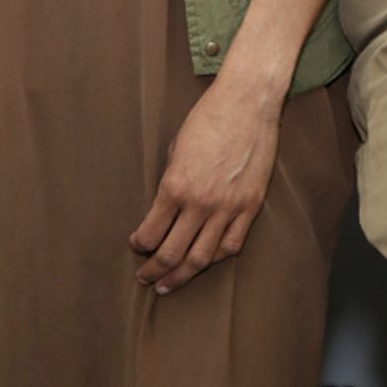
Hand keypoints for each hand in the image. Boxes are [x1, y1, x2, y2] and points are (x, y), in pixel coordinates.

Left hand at [129, 80, 280, 293]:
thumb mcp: (177, 148)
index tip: (136, 244)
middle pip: (172, 253)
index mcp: (176, 186)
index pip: (151, 232)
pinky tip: (205, 261)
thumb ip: (172, 181)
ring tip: (169, 283)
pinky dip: (216, 257)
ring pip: (202, 257)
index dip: (140, 244)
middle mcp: (200, 202)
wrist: (247, 102)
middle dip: (154, 270)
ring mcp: (228, 207)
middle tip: (145, 278)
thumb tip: (166, 207)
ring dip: (182, 275)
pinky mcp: (250, 206)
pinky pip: (231, 244)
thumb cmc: (208, 117)